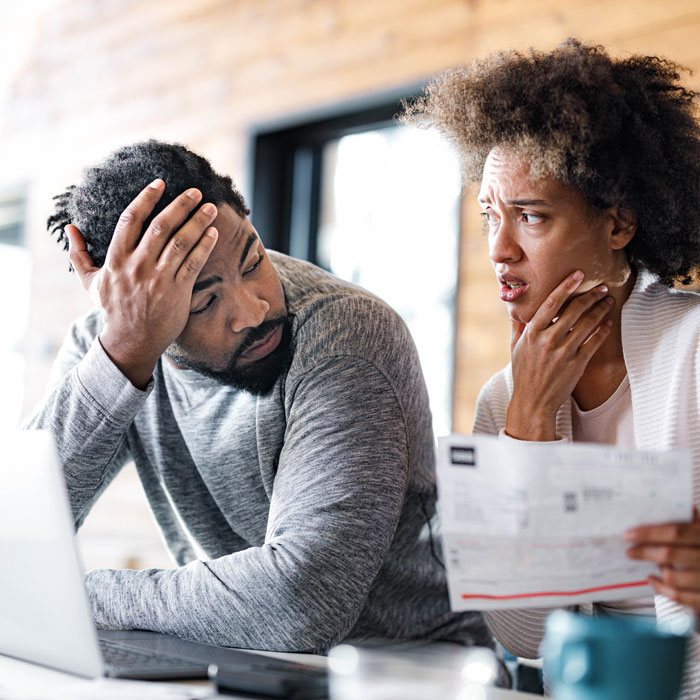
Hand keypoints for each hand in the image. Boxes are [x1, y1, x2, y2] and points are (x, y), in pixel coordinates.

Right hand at [65, 179, 218, 388]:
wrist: (131, 341)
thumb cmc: (112, 309)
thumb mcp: (90, 283)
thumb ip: (79, 254)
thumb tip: (69, 228)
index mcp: (116, 259)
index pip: (131, 219)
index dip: (146, 198)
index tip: (160, 183)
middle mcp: (138, 265)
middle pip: (161, 226)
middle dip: (180, 205)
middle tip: (196, 191)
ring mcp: (159, 278)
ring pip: (181, 242)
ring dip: (197, 221)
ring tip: (210, 207)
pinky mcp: (177, 291)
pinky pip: (193, 263)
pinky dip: (204, 246)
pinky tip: (213, 232)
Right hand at [506, 270, 613, 440]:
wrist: (533, 401)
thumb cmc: (523, 374)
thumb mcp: (515, 348)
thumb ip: (518, 326)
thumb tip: (517, 308)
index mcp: (532, 333)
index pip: (551, 302)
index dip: (566, 286)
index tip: (578, 275)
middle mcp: (548, 340)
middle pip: (574, 310)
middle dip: (591, 295)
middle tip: (601, 287)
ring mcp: (563, 352)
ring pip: (587, 324)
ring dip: (600, 309)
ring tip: (608, 301)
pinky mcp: (576, 364)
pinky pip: (594, 342)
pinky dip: (603, 330)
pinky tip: (608, 322)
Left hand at [626, 509, 699, 612]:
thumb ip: (690, 521)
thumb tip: (660, 506)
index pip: (675, 532)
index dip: (649, 533)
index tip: (629, 534)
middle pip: (670, 554)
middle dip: (645, 552)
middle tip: (630, 551)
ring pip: (673, 577)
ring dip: (656, 570)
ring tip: (647, 562)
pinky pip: (680, 597)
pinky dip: (662, 589)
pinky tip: (654, 580)